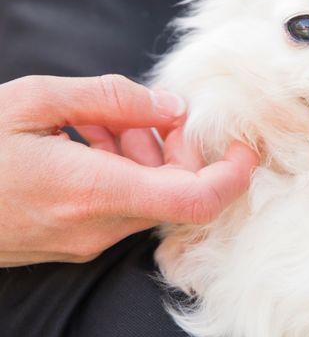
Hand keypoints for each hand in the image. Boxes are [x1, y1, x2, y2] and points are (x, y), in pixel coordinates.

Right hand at [0, 75, 258, 266]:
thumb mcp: (34, 100)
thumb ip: (111, 99)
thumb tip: (171, 106)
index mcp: (93, 188)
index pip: (196, 199)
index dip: (234, 174)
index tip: (245, 145)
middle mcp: (98, 222)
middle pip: (177, 189)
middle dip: (175, 147)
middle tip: (138, 112)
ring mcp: (87, 237)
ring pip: (149, 192)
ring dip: (142, 152)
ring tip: (96, 119)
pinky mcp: (75, 237)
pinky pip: (122, 201)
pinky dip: (121, 166)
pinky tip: (86, 138)